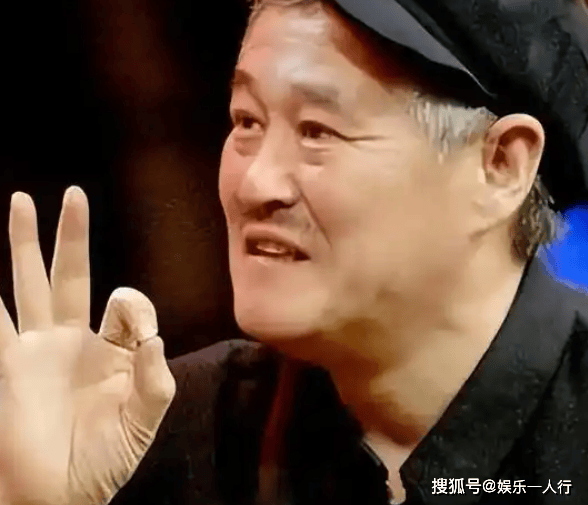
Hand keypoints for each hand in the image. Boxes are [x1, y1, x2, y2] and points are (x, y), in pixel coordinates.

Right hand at [0, 187, 175, 504]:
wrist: (61, 496)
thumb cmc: (105, 461)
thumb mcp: (143, 422)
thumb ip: (155, 380)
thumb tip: (153, 338)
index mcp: (114, 349)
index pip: (127, 302)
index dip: (136, 309)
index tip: (140, 337)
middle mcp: (75, 339)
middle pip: (72, 273)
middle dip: (71, 235)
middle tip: (72, 194)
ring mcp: (38, 348)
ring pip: (29, 284)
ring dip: (23, 244)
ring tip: (19, 202)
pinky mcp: (10, 365)